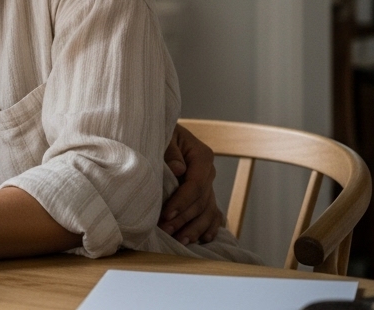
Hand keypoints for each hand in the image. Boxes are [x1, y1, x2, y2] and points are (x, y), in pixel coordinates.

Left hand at [159, 123, 223, 244]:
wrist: (163, 133)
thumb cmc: (161, 134)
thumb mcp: (164, 136)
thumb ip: (170, 151)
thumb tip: (178, 169)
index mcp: (202, 156)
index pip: (195, 184)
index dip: (182, 201)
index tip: (166, 215)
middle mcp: (208, 172)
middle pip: (201, 201)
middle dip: (184, 218)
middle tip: (166, 231)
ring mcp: (209, 185)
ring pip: (208, 211)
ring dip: (195, 228)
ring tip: (180, 240)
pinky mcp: (204, 194)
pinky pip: (213, 214)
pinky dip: (209, 227)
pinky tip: (203, 239)